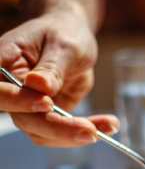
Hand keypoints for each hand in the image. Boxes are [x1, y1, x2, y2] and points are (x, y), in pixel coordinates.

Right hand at [0, 3, 117, 146]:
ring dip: (76, 136)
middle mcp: (12, 90)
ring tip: (109, 125)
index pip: (1, 92)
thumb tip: (38, 85)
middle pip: (25, 120)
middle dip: (59, 128)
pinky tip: (109, 125)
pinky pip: (63, 134)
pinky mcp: (48, 117)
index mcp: (4, 64)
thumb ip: (51, 67)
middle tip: (91, 131)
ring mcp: (28, 107)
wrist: (73, 38)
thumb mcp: (63, 45)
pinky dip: (85, 133)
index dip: (19, 101)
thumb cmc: (63, 32)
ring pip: (44, 134)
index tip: (47, 102)